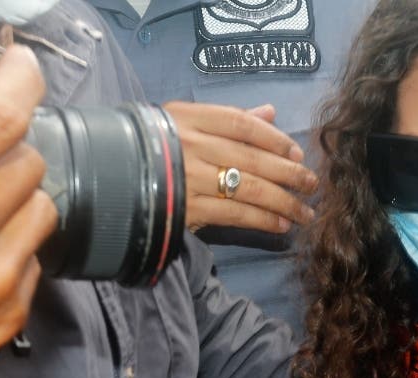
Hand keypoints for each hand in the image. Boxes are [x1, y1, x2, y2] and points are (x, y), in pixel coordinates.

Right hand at [163, 101, 317, 233]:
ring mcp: (188, 178)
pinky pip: (235, 214)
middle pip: (253, 159)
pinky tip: (282, 225)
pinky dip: (263, 220)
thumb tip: (271, 113)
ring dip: (284, 203)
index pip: (242, 124)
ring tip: (305, 212)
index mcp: (188, 118)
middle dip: (289, 174)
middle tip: (312, 185)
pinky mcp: (187, 209)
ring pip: (250, 189)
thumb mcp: (184, 121)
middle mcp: (190, 145)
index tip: (298, 152)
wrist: (105, 177)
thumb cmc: (153, 146)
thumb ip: (230, 119)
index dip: (275, 138)